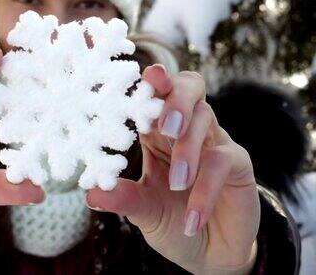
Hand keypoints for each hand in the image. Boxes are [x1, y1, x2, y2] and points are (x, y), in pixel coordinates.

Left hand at [87, 65, 259, 273]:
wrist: (207, 254)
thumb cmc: (172, 221)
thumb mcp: (143, 210)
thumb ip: (123, 198)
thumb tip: (91, 193)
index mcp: (158, 132)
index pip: (156, 96)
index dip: (153, 83)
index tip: (148, 75)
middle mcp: (187, 129)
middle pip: (190, 87)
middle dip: (177, 98)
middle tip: (164, 125)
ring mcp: (214, 143)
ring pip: (207, 119)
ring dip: (188, 150)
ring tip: (177, 183)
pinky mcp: (238, 165)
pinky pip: (223, 161)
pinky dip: (205, 189)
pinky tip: (192, 218)